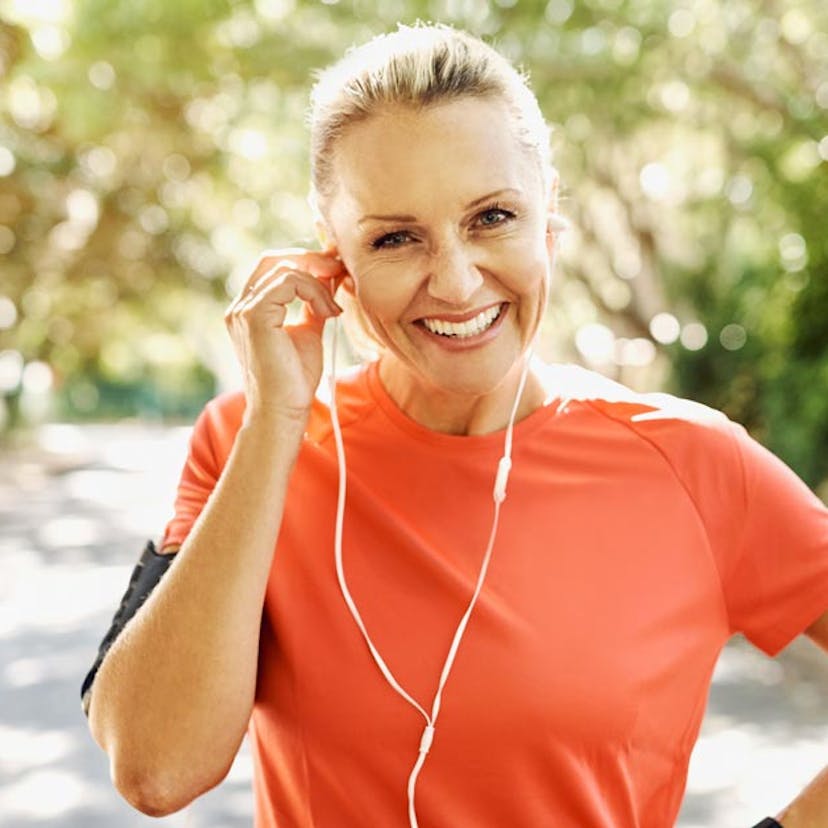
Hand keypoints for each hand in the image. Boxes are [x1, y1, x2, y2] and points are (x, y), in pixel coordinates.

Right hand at [224, 249, 346, 425]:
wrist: (284, 409)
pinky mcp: (254, 316)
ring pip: (284, 269)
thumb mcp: (308, 331)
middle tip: (339, 271)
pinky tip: (328, 313)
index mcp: (249, 309)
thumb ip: (313, 304)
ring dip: (318, 282)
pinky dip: (314, 291)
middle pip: (273, 259)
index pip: (273, 268)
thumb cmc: (295, 379)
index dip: (306, 263)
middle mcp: (240, 307)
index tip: (336, 271)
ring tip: (333, 309)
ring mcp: (243, 310)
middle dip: (311, 260)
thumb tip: (330, 278)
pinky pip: (288, 282)